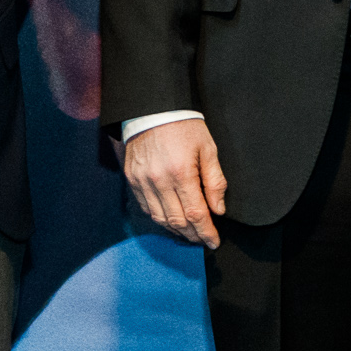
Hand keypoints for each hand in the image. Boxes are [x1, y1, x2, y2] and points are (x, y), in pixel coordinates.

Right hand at [122, 118, 226, 248]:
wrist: (152, 109)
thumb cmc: (183, 126)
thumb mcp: (208, 148)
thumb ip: (215, 181)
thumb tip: (218, 209)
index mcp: (181, 173)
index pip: (196, 214)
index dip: (206, 232)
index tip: (214, 241)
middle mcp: (159, 181)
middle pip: (177, 221)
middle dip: (193, 235)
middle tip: (204, 239)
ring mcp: (143, 181)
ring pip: (160, 219)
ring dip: (177, 231)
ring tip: (190, 233)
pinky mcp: (132, 179)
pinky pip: (146, 208)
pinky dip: (160, 218)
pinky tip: (171, 220)